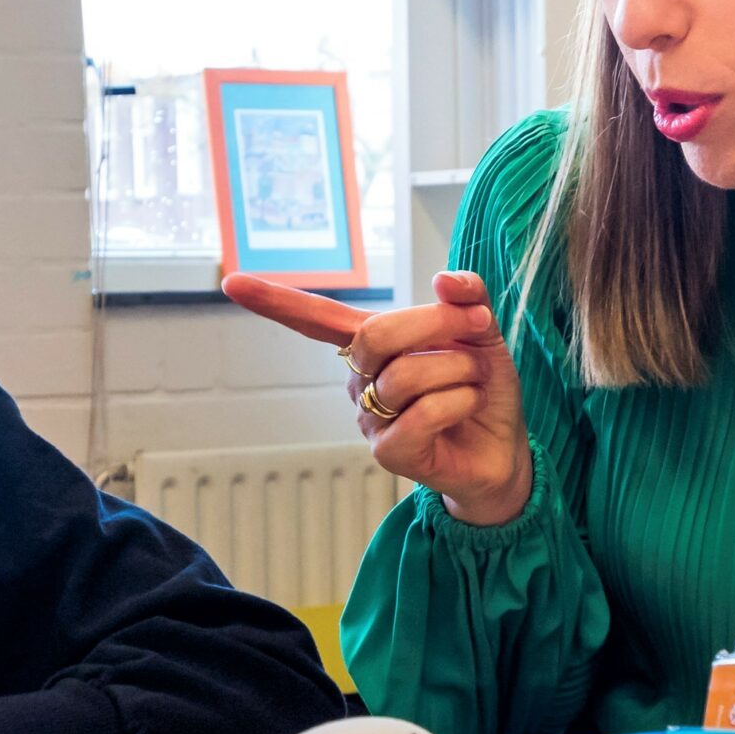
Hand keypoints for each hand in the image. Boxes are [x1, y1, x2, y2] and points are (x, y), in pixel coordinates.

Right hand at [223, 270, 533, 525]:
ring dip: (458, 369)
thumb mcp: (481, 331)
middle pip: (373, 336)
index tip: (231, 283)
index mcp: (372, 347)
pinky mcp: (387, 454)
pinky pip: (421, 414)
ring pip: (405, 376)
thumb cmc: (480, 388)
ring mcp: (370, 420)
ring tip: (473, 380)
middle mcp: (360, 381)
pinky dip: (459, 402)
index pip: (315, 320)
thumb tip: (445, 279)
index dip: (276, 301)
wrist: (503, 449)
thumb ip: (466, 297)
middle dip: (432, 323)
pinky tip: (467, 408)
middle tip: (476, 325)